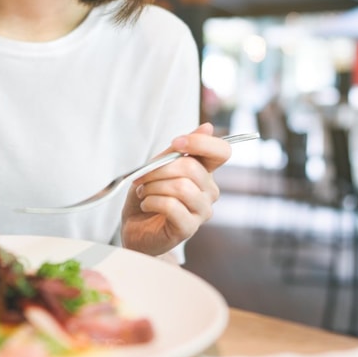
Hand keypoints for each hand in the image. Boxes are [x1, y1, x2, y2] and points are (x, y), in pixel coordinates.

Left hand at [120, 123, 228, 257]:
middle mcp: (209, 191)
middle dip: (158, 169)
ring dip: (153, 186)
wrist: (136, 229)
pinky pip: (171, 206)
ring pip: (181, 187)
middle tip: (141, 177)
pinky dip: (151, 201)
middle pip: (191, 168)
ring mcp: (201, 211)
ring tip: (144, 192)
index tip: (176, 144)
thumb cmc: (147, 196)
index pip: (222, 151)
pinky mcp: (188, 228)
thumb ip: (177, 150)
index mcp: (205, 172)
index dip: (200, 143)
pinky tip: (146, 205)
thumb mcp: (157, 167)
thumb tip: (206, 127)